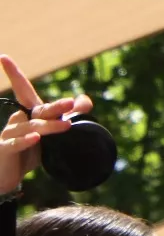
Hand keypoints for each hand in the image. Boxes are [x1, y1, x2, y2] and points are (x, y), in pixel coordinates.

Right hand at [0, 55, 92, 194]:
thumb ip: (70, 116)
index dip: (15, 74)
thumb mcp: (53, 134)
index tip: (3, 57)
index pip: (23, 90)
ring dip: (49, 126)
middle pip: (39, 110)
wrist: (9, 179)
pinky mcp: (3, 149)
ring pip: (31, 127)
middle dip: (55, 107)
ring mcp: (8, 134)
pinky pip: (14, 143)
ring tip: (67, 126)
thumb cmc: (31, 153)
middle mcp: (18, 120)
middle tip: (71, 104)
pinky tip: (35, 138)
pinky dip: (25, 141)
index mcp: (30, 114)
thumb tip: (83, 99)